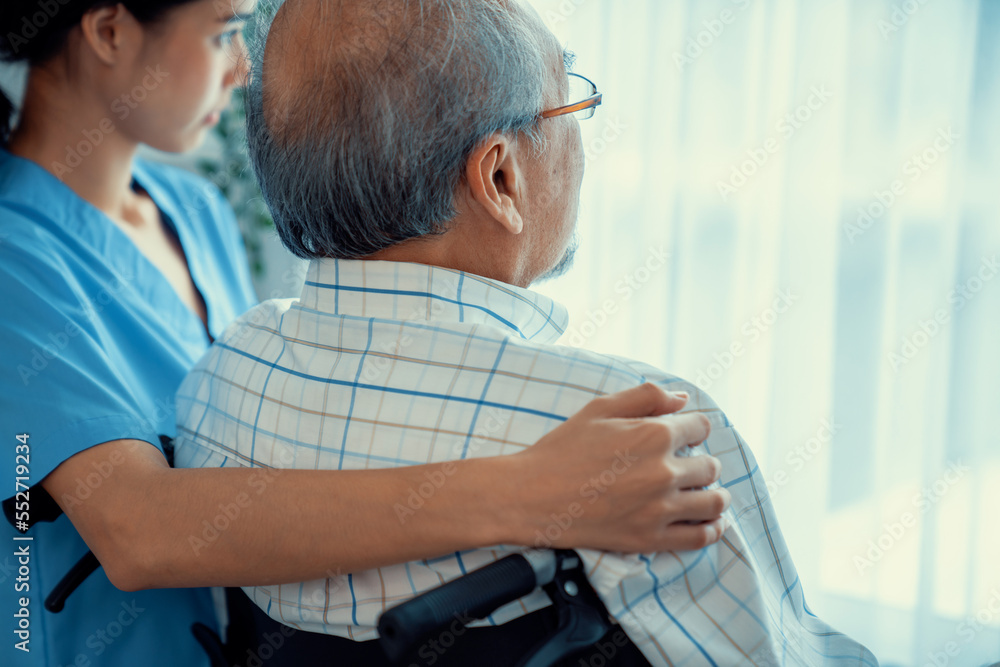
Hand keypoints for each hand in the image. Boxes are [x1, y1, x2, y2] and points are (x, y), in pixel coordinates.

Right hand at [505, 383, 729, 552]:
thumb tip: (682, 398)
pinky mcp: (651, 538)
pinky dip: (711, 528)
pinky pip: (700, 537)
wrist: (531, 496)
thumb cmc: (561, 450)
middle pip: (710, 465)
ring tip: (705, 492)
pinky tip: (708, 521)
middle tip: (687, 465)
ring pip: (714, 502)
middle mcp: (664, 471)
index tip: (684, 434)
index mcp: (654, 434)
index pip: (700, 426)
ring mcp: (659, 508)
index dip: (692, 427)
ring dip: (714, 494)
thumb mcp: (599, 409)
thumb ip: (645, 397)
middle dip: (701, 461)